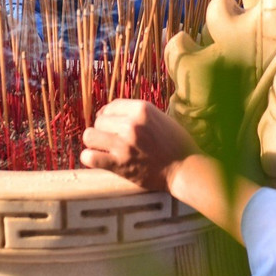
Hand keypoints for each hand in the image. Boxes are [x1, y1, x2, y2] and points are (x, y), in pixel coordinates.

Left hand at [80, 99, 199, 191]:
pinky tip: (98, 159)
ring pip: (90, 136)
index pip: (111, 106)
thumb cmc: (175, 142)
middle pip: (99, 120)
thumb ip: (137, 113)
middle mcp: (130, 124)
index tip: (110, 123)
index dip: (108, 114)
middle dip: (103, 129)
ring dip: (94, 142)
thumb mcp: (159, 117)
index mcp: (142, 109)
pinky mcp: (119, 165)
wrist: (185, 169)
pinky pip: (89, 157)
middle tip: (111, 138)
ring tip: (101, 147)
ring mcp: (123, 145)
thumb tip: (110, 112)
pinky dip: (90, 158)